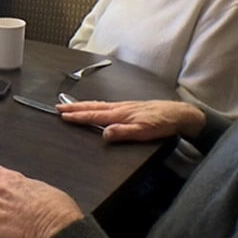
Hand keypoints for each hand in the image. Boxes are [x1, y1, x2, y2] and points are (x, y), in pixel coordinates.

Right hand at [58, 99, 205, 142]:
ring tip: (70, 105)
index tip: (63, 115)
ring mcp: (124, 106)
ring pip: (98, 104)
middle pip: (93, 107)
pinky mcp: (130, 107)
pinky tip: (96, 106)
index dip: (78, 116)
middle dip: (75, 107)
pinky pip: (106, 104)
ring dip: (83, 105)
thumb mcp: (144, 132)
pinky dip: (95, 104)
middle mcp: (120, 108)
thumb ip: (123, 132)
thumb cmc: (162, 124)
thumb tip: (104, 133)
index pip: (94, 115)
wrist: (179, 114)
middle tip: (58, 107)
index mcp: (120, 115)